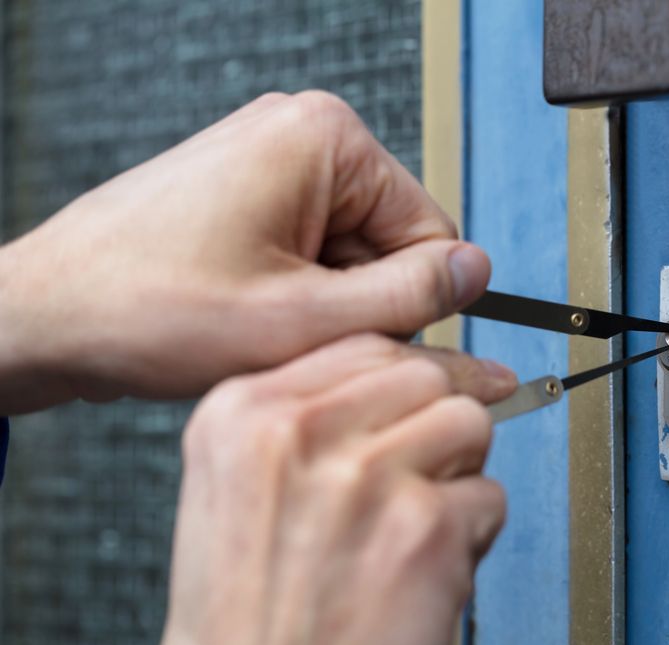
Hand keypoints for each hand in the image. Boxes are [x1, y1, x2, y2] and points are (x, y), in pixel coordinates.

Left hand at [0, 91, 486, 412]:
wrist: (46, 315)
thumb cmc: (149, 308)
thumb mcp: (303, 320)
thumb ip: (409, 297)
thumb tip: (476, 272)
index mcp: (326, 139)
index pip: (430, 231)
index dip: (404, 301)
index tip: (355, 339)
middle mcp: (299, 134)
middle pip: (388, 241)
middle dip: (353, 302)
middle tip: (289, 335)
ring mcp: (269, 160)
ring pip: (349, 254)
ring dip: (318, 304)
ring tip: (255, 325)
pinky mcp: (247, 190)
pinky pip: (308, 250)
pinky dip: (290, 294)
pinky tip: (242, 312)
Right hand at [158, 334, 512, 644]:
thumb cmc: (244, 616)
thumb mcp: (234, 490)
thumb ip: (303, 421)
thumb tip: (394, 377)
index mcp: (243, 414)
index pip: (365, 347)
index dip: (411, 374)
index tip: (433, 389)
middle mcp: (301, 433)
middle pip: (426, 375)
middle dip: (437, 423)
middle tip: (416, 478)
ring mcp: (367, 476)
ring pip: (469, 423)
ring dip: (458, 475)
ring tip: (413, 527)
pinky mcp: (426, 528)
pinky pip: (489, 496)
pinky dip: (470, 537)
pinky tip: (419, 573)